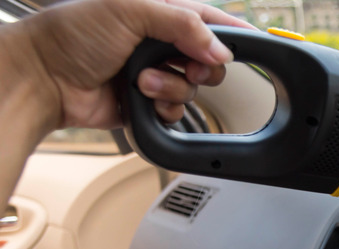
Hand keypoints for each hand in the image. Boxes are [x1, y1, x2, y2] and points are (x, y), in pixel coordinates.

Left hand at [10, 0, 253, 128]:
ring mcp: (154, 72)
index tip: (255, 42)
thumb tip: (219, 48)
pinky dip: (167, 107)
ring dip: (173, 87)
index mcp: (158, 12)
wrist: (43, 79)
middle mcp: (159, 42)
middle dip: (201, 65)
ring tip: (143, 81)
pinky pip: (178, 109)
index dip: (233, 30)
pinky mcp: (148, 100)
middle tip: (186, 65)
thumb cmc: (72, 35)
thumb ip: (182, 24)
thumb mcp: (130, 10)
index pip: (208, 17)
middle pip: (208, 57)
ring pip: (193, 87)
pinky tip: (146, 99)